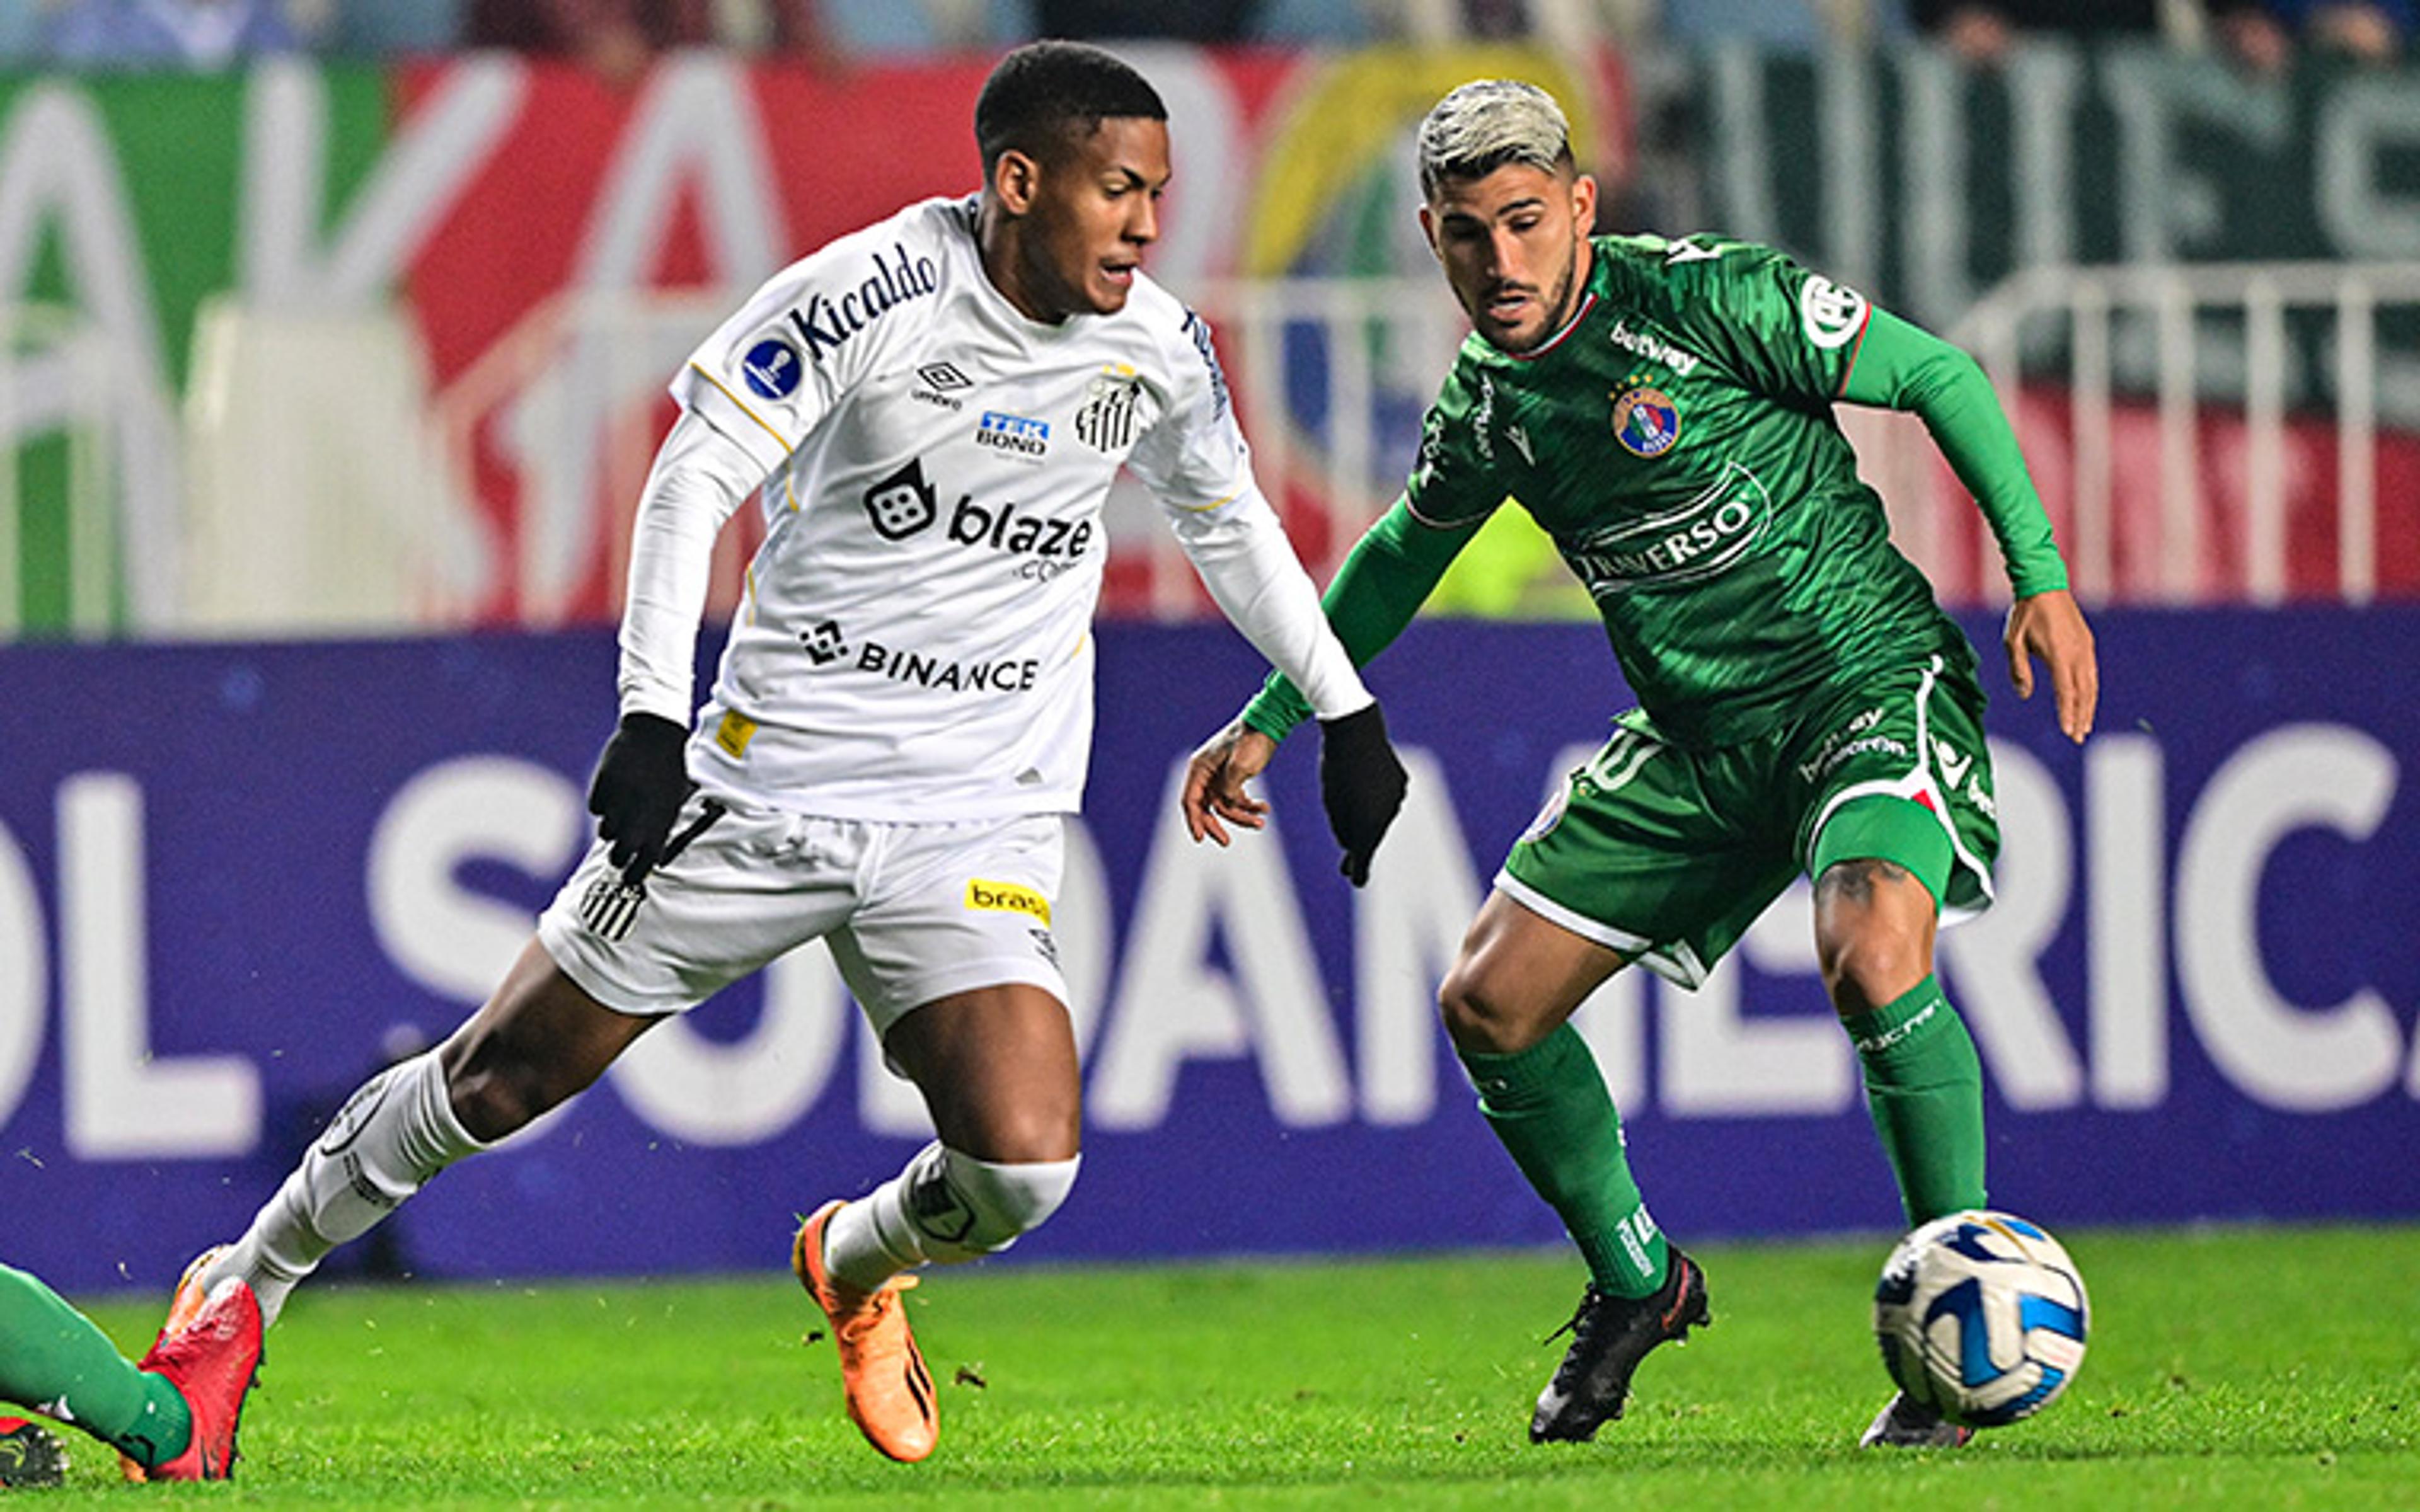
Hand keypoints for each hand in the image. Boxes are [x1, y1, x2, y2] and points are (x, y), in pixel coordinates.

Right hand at [587, 712, 694, 880]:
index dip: (635, 875)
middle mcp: (638, 817)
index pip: (643, 863)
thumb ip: (661, 829)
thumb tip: (652, 857)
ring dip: (611, 828)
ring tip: (621, 814)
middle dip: (619, 857)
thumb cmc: (669, 770)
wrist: (656, 734)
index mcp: (660, 823)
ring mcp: (619, 802)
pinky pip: (596, 807)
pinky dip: (603, 802)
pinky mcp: (602, 786)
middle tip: (620, 853)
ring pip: (605, 833)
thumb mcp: (672, 802)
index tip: (630, 879)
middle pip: (618, 855)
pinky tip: (614, 789)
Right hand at [1182, 718, 1275, 846]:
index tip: (1200, 837)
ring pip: (1225, 806)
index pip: (1190, 800)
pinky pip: (1237, 800)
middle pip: (1205, 808)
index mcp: (1200, 768)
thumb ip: (1229, 790)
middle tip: (1225, 841)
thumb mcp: (1239, 767)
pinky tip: (1264, 808)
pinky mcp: (1234, 778)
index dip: (1194, 820)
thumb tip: (1226, 804)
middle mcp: (1206, 774)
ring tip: (1260, 821)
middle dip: (1216, 825)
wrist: (1269, 724)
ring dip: (1242, 816)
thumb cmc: (1251, 741)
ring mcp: (1220, 777)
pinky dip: (1249, 806)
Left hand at [1318, 703, 1408, 886]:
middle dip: (1359, 848)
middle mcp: (1387, 817)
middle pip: (1371, 838)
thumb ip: (1343, 829)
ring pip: (1380, 818)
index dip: (1357, 872)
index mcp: (1367, 827)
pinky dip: (1376, 800)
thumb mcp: (1332, 803)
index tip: (1355, 880)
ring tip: (1350, 812)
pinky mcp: (1402, 783)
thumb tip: (1355, 844)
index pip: (1362, 859)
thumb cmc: (1335, 770)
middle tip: (1347, 866)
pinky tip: (1365, 789)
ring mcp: (1397, 800)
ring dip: (1367, 820)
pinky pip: (1387, 799)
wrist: (1356, 731)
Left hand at [2003, 588, 2097, 743]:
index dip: (2067, 713)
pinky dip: (2090, 690)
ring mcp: (2085, 648)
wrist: (2044, 586)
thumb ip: (2020, 670)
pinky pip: (2091, 673)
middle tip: (2078, 736)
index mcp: (2059, 654)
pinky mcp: (2087, 643)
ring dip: (2088, 706)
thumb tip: (2025, 695)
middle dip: (2081, 716)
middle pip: (2083, 693)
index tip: (2068, 731)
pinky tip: (2086, 701)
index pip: (2066, 691)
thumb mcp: (2014, 642)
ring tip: (2084, 726)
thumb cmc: (2025, 614)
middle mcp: (2077, 653)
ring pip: (2091, 684)